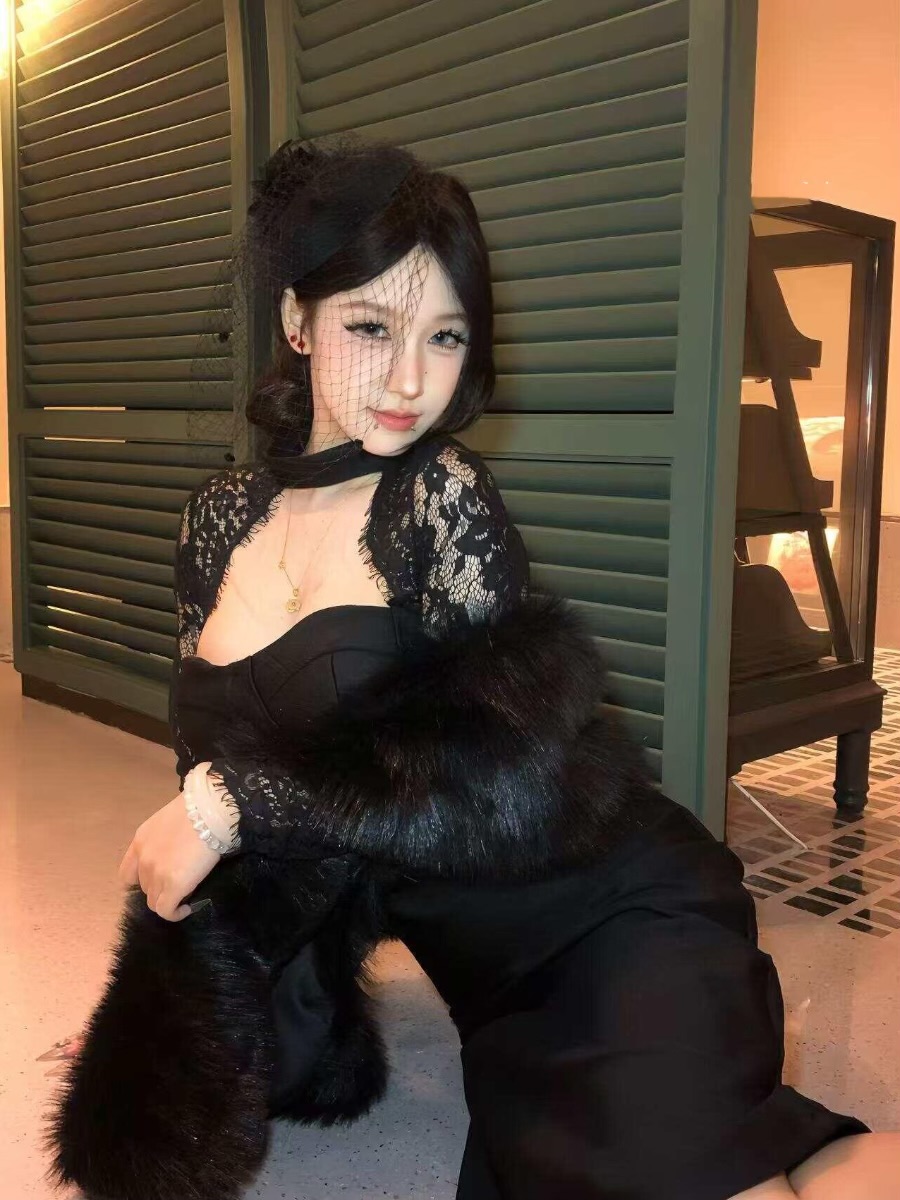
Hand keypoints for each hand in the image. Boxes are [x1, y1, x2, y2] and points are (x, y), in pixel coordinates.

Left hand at [119, 796, 220, 921]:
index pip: (127, 874)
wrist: (210, 812)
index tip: (157, 880)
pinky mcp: (173, 887)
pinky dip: (175, 914)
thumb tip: (174, 853)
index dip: (140, 881)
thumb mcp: (169, 822)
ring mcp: (156, 875)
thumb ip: (163, 840)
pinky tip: (187, 909)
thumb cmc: (197, 810)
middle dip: (160, 888)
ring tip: (186, 895)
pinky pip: (166, 911)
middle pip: (144, 888)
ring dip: (168, 900)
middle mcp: (143, 860)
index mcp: (140, 842)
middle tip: (179, 883)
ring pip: (154, 902)